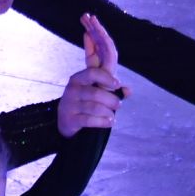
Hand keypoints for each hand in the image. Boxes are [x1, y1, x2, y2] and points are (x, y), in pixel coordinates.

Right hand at [58, 17, 128, 136]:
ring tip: (112, 115)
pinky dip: (103, 122)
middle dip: (111, 100)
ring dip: (108, 112)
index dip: (107, 78)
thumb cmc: (84, 101)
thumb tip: (129, 91)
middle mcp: (72, 90)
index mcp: (78, 78)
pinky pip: (89, 120)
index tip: (117, 85)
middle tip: (118, 105)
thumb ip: (111, 87)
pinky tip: (109, 122)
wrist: (65, 119)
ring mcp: (69, 105)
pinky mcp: (70, 119)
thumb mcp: (94, 90)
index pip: (92, 73)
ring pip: (95, 108)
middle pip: (96, 93)